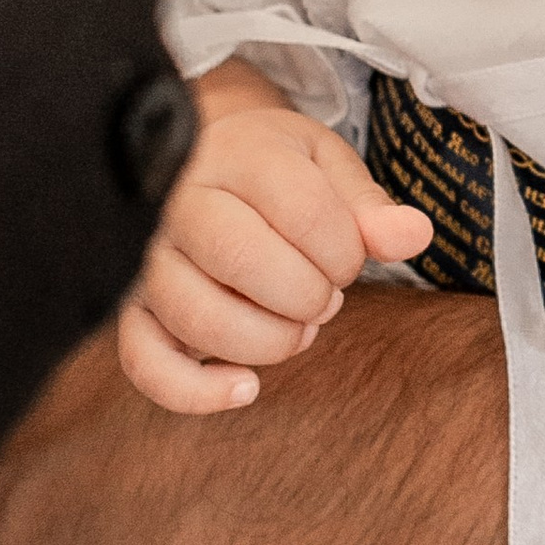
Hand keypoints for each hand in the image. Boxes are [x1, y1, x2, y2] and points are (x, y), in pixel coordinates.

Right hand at [119, 108, 429, 413]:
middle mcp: (179, 202)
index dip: (344, 251)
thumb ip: (369, 206)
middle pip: (242, 260)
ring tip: (297, 329)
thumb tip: (415, 236)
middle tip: (324, 295)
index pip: (302, 210)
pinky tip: (246, 387)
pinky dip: (195, 390)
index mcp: (237, 154)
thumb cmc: (273, 171)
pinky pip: (144, 362)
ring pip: (197, 316)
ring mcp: (145, 259)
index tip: (349, 258)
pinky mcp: (129, 310)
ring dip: (267, 340)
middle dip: (307, 294)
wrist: (200, 164)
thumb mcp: (326, 167)